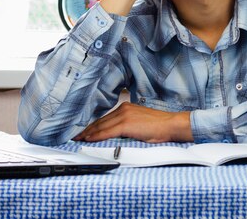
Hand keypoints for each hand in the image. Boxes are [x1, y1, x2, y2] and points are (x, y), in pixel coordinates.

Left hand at [73, 102, 192, 142]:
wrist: (170, 125)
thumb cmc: (159, 126)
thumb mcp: (139, 123)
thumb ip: (126, 125)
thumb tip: (114, 134)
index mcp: (126, 107)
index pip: (105, 118)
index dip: (93, 126)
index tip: (83, 132)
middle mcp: (123, 108)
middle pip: (100, 121)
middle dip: (87, 130)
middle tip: (75, 136)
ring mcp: (124, 115)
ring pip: (101, 126)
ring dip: (88, 133)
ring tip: (78, 139)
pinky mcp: (126, 123)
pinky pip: (107, 131)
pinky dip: (96, 136)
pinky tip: (89, 139)